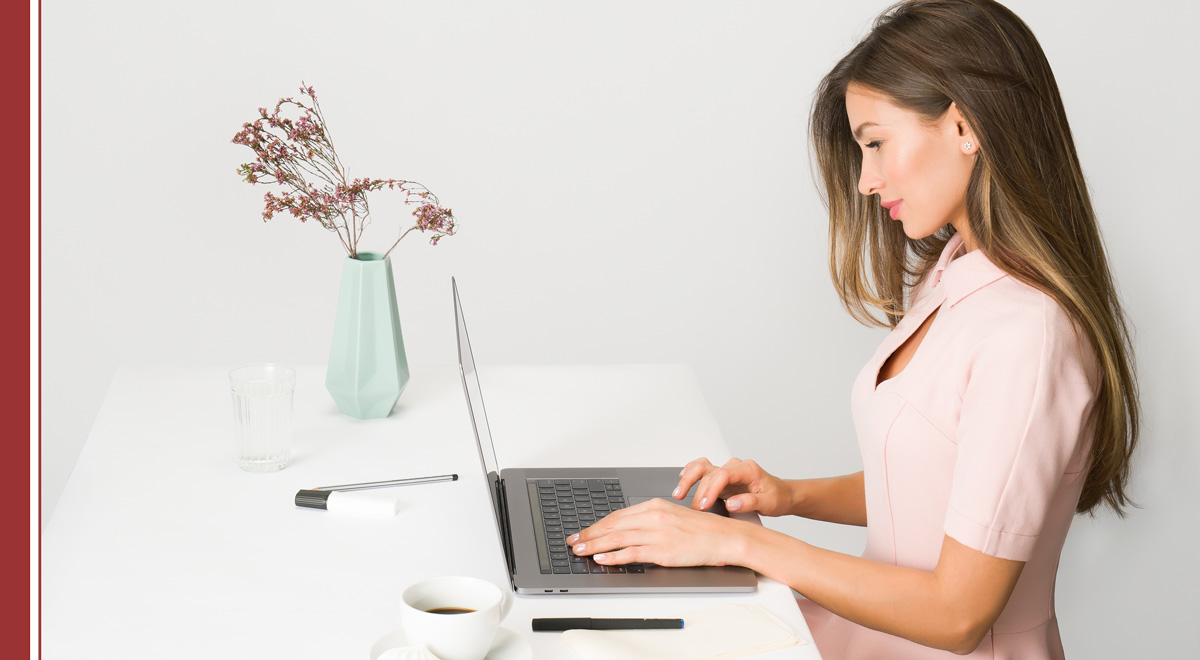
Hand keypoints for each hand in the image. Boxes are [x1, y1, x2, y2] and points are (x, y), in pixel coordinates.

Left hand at [566, 497, 748, 566]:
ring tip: (580, 551)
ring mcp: (657, 534)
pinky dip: (614, 556)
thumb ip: (650, 520)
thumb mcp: (672, 516)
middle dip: (589, 534)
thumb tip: (627, 530)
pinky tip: (602, 559)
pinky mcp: (663, 551)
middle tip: (573, 542)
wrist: (724, 537)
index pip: (617, 515)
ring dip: (594, 545)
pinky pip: (632, 553)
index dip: (597, 525)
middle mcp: (653, 517)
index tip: (583, 531)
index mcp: (655, 506)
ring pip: (617, 539)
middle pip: (613, 526)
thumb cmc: (702, 530)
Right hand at [674, 457, 794, 516]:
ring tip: (678, 493)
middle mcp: (734, 467)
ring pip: (702, 467)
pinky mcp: (721, 478)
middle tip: (692, 509)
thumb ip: (750, 502)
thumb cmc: (777, 497)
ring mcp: (727, 471)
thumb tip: (731, 503)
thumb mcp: (769, 503)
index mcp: (747, 469)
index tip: (704, 505)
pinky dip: (690, 474)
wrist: (782, 494)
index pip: (722, 474)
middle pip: (709, 471)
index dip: (710, 489)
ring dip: (688, 478)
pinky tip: (682, 480)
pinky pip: (702, 471)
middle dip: (697, 490)